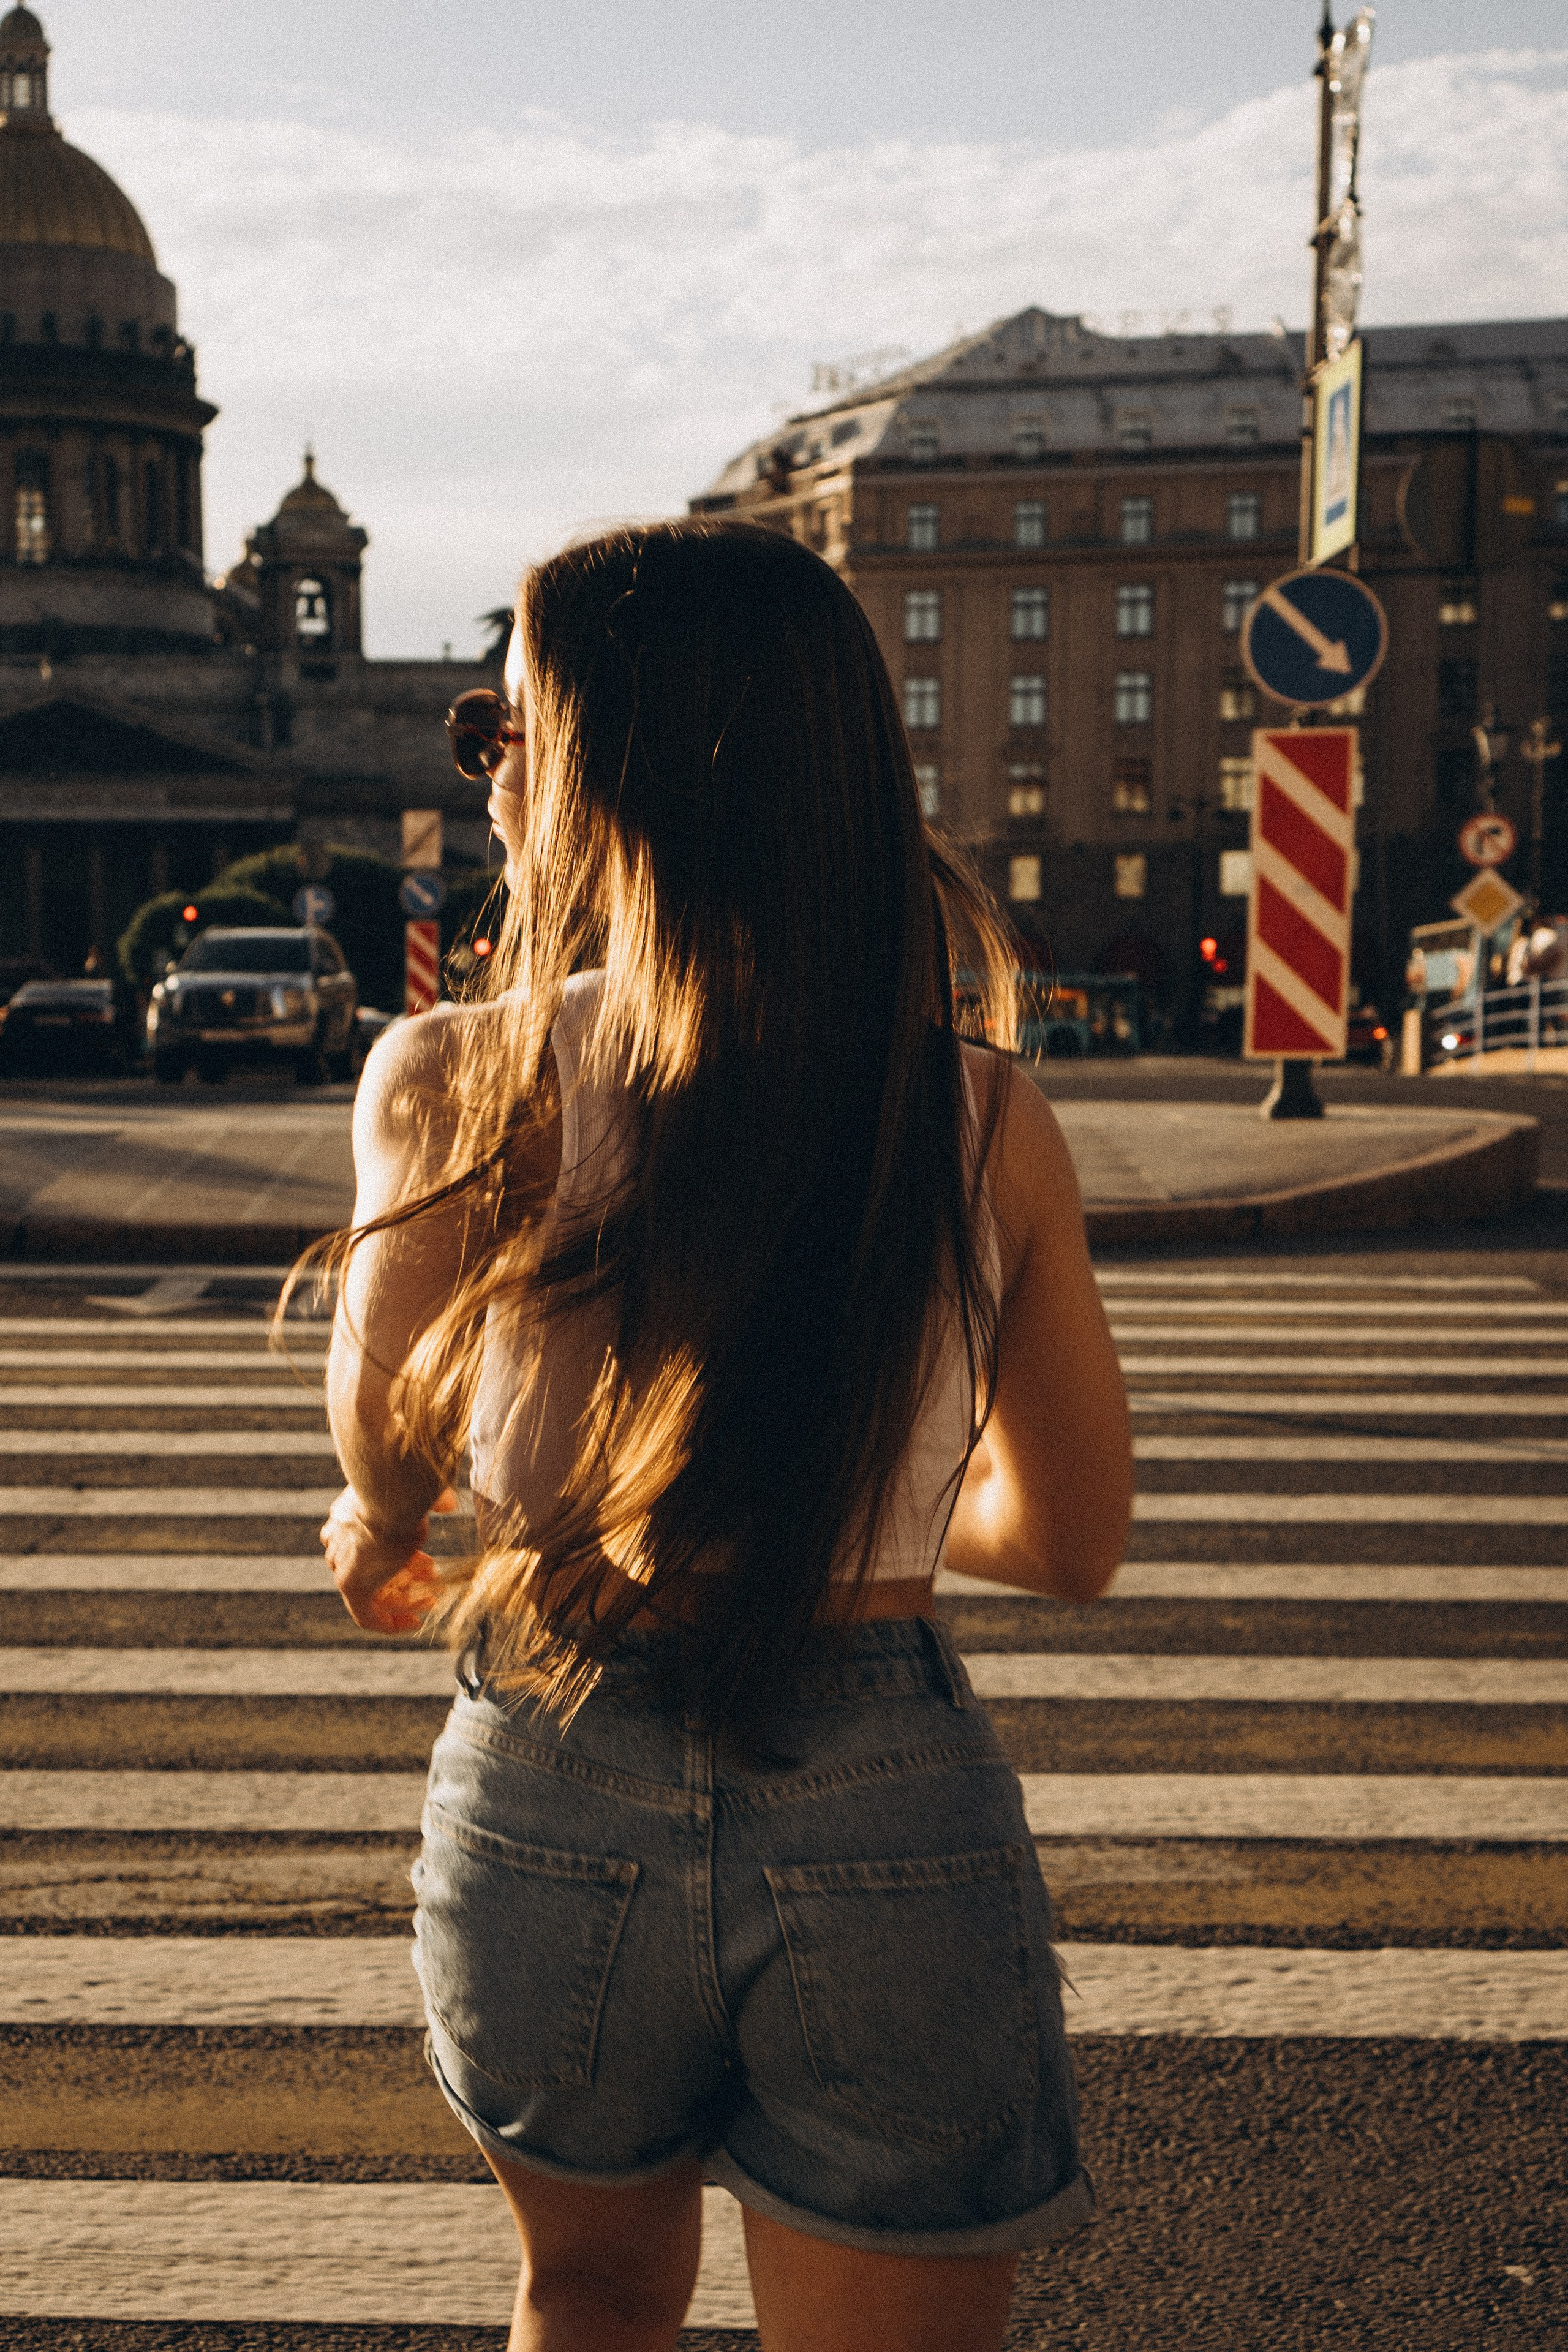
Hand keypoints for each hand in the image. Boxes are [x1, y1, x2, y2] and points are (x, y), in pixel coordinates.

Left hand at [319, 1485, 457, 1632]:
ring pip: (374, 1590)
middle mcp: (339, 1541)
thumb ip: (431, 1502)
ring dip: (404, 1598)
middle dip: (406, 1574)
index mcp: (347, 1517)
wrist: (391, 1494)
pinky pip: (367, 1615)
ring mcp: (343, 1564)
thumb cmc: (408, 1489)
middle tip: (432, 1577)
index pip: (369, 1545)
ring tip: (432, 1599)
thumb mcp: (419, 1496)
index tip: (424, 1562)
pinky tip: (414, 1622)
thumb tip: (447, 1504)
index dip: (401, 1555)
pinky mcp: (351, 1584)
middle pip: (373, 1567)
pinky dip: (390, 1621)